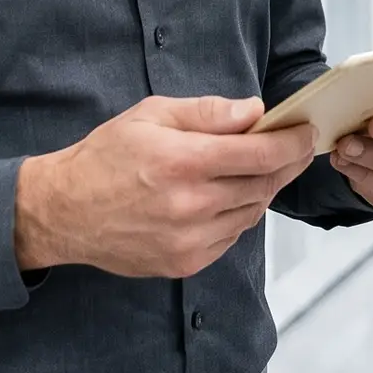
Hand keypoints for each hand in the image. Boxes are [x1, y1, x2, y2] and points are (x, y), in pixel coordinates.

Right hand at [14, 96, 316, 278]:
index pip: (260, 153)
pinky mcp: (185, 262)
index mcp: (183, 161)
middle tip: (296, 147)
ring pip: (251, 212)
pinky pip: (231, 236)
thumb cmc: (106, 156)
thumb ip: (207, 113)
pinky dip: (239, 214)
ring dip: (263, 189)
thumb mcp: (151, 115)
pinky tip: (228, 197)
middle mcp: (190, 205)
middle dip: (286, 163)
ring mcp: (189, 240)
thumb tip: (255, 111)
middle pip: (262, 184)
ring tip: (260, 168)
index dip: (292, 142)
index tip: (307, 132)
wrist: (64, 211)